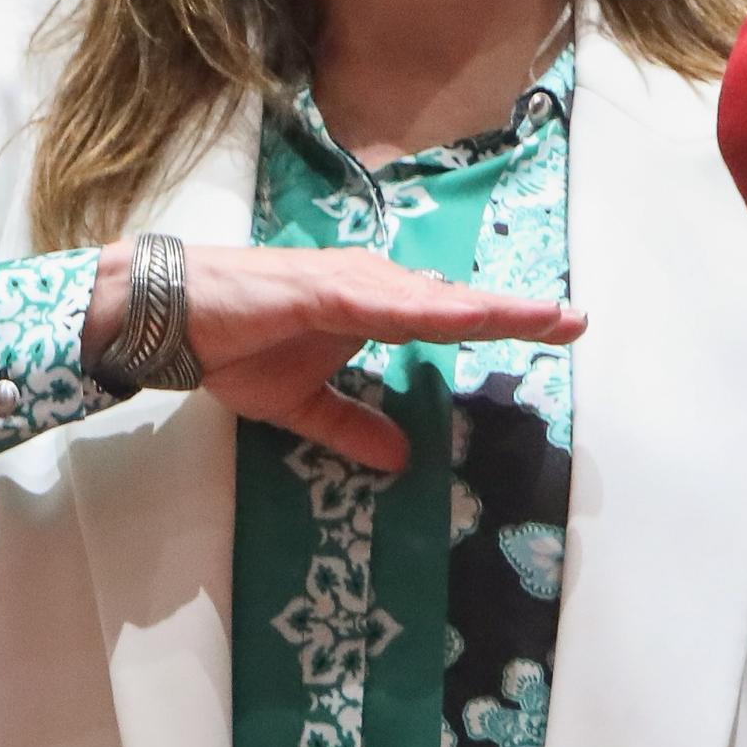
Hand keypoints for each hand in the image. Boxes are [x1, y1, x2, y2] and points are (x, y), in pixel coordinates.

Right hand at [92, 241, 582, 470]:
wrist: (170, 318)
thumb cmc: (234, 347)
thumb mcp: (303, 406)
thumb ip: (352, 428)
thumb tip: (400, 462)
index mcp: (372, 308)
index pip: (449, 315)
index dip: (504, 320)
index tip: (559, 328)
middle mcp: (371, 286)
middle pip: (456, 301)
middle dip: (516, 312)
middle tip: (577, 322)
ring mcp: (349, 284)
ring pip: (434, 299)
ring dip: (488, 308)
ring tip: (545, 319)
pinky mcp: (323, 290)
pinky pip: (387, 304)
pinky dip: (430, 310)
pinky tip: (468, 318)